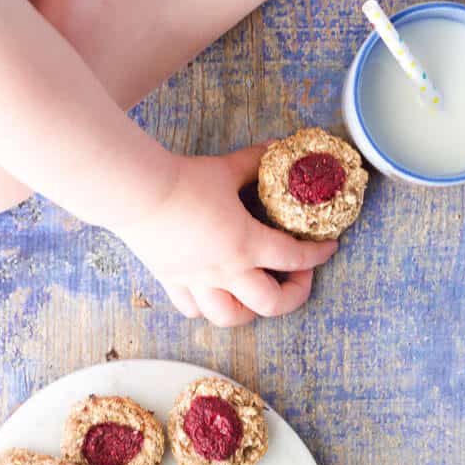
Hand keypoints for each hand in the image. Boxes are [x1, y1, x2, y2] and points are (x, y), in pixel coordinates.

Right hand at [115, 145, 337, 326]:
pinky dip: (208, 307)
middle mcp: (225, 271)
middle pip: (271, 305)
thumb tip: (276, 147)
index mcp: (246, 244)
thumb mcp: (227, 168)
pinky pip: (193, 309)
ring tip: (255, 292)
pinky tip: (214, 292)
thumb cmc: (183, 181)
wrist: (136, 192)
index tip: (328, 248)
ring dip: (250, 310)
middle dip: (294, 295)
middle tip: (297, 277)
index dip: (318, 255)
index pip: (295, 257)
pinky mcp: (171, 281)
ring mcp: (197, 282)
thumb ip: (255, 162)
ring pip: (231, 318)